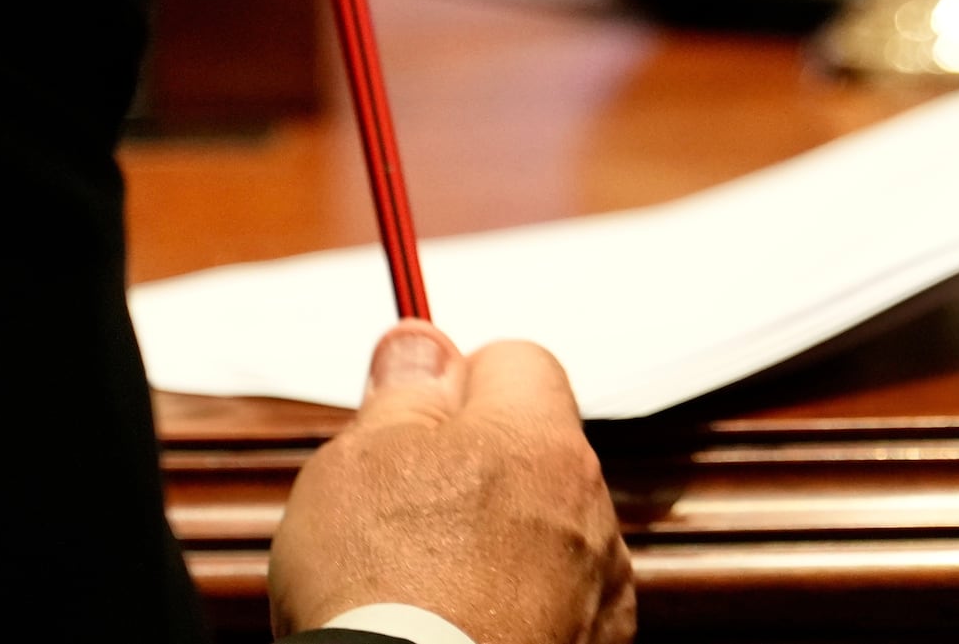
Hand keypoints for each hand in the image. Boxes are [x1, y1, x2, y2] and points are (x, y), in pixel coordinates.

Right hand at [269, 323, 632, 643]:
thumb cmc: (383, 593)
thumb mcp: (359, 462)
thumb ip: (402, 393)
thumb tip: (420, 344)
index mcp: (538, 440)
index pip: (518, 360)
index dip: (454, 385)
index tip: (408, 419)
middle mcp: (587, 508)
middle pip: (532, 450)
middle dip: (472, 470)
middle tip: (397, 515)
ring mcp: (599, 587)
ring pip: (544, 531)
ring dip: (495, 544)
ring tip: (421, 587)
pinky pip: (555, 602)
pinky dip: (515, 608)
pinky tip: (457, 628)